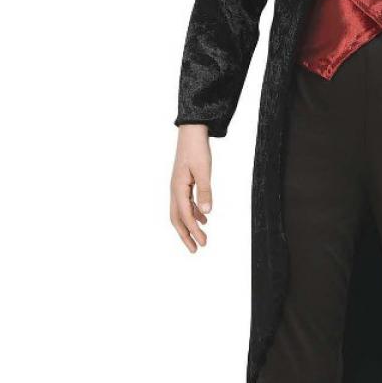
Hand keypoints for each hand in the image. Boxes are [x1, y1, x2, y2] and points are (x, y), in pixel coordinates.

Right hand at [171, 124, 212, 251]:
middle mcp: (174, 190)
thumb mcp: (204, 171)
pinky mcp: (183, 183)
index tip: (203, 243)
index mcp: (177, 188)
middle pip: (177, 219)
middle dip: (186, 235)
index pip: (185, 216)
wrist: (192, 132)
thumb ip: (205, 192)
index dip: (194, 231)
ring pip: (181, 212)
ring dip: (190, 226)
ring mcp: (177, 186)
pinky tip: (204, 219)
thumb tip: (206, 213)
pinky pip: (186, 203)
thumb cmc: (197, 150)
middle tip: (196, 250)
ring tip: (201, 238)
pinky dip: (193, 213)